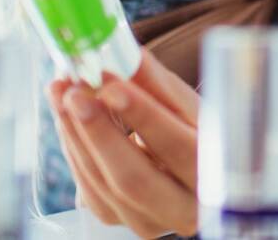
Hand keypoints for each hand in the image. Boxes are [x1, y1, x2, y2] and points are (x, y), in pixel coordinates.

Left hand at [47, 50, 198, 237]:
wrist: (191, 164)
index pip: (179, 147)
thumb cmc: (196, 128)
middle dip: (99, 131)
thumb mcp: (187, 104)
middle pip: (134, 179)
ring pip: (102, 185)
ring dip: (76, 133)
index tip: (111, 83)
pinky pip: (88, 188)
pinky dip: (73, 147)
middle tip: (75, 93)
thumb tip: (125, 55)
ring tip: (62, 90)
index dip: (144, 115)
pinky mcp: (116, 219)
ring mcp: (147, 222)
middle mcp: (184, 209)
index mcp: (215, 176)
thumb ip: (157, 83)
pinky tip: (65, 115)